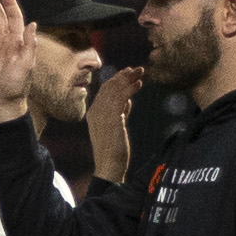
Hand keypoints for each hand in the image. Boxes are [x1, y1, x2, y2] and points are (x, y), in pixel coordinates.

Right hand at [86, 64, 137, 181]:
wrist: (109, 166)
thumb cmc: (113, 150)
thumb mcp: (115, 128)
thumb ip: (119, 113)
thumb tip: (127, 101)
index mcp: (93, 113)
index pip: (104, 90)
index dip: (117, 80)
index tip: (128, 73)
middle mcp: (95, 111)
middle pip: (109, 87)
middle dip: (124, 76)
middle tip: (137, 69)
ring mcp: (102, 114)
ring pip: (116, 90)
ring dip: (129, 79)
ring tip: (141, 72)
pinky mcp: (111, 118)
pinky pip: (121, 98)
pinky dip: (130, 89)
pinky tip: (139, 84)